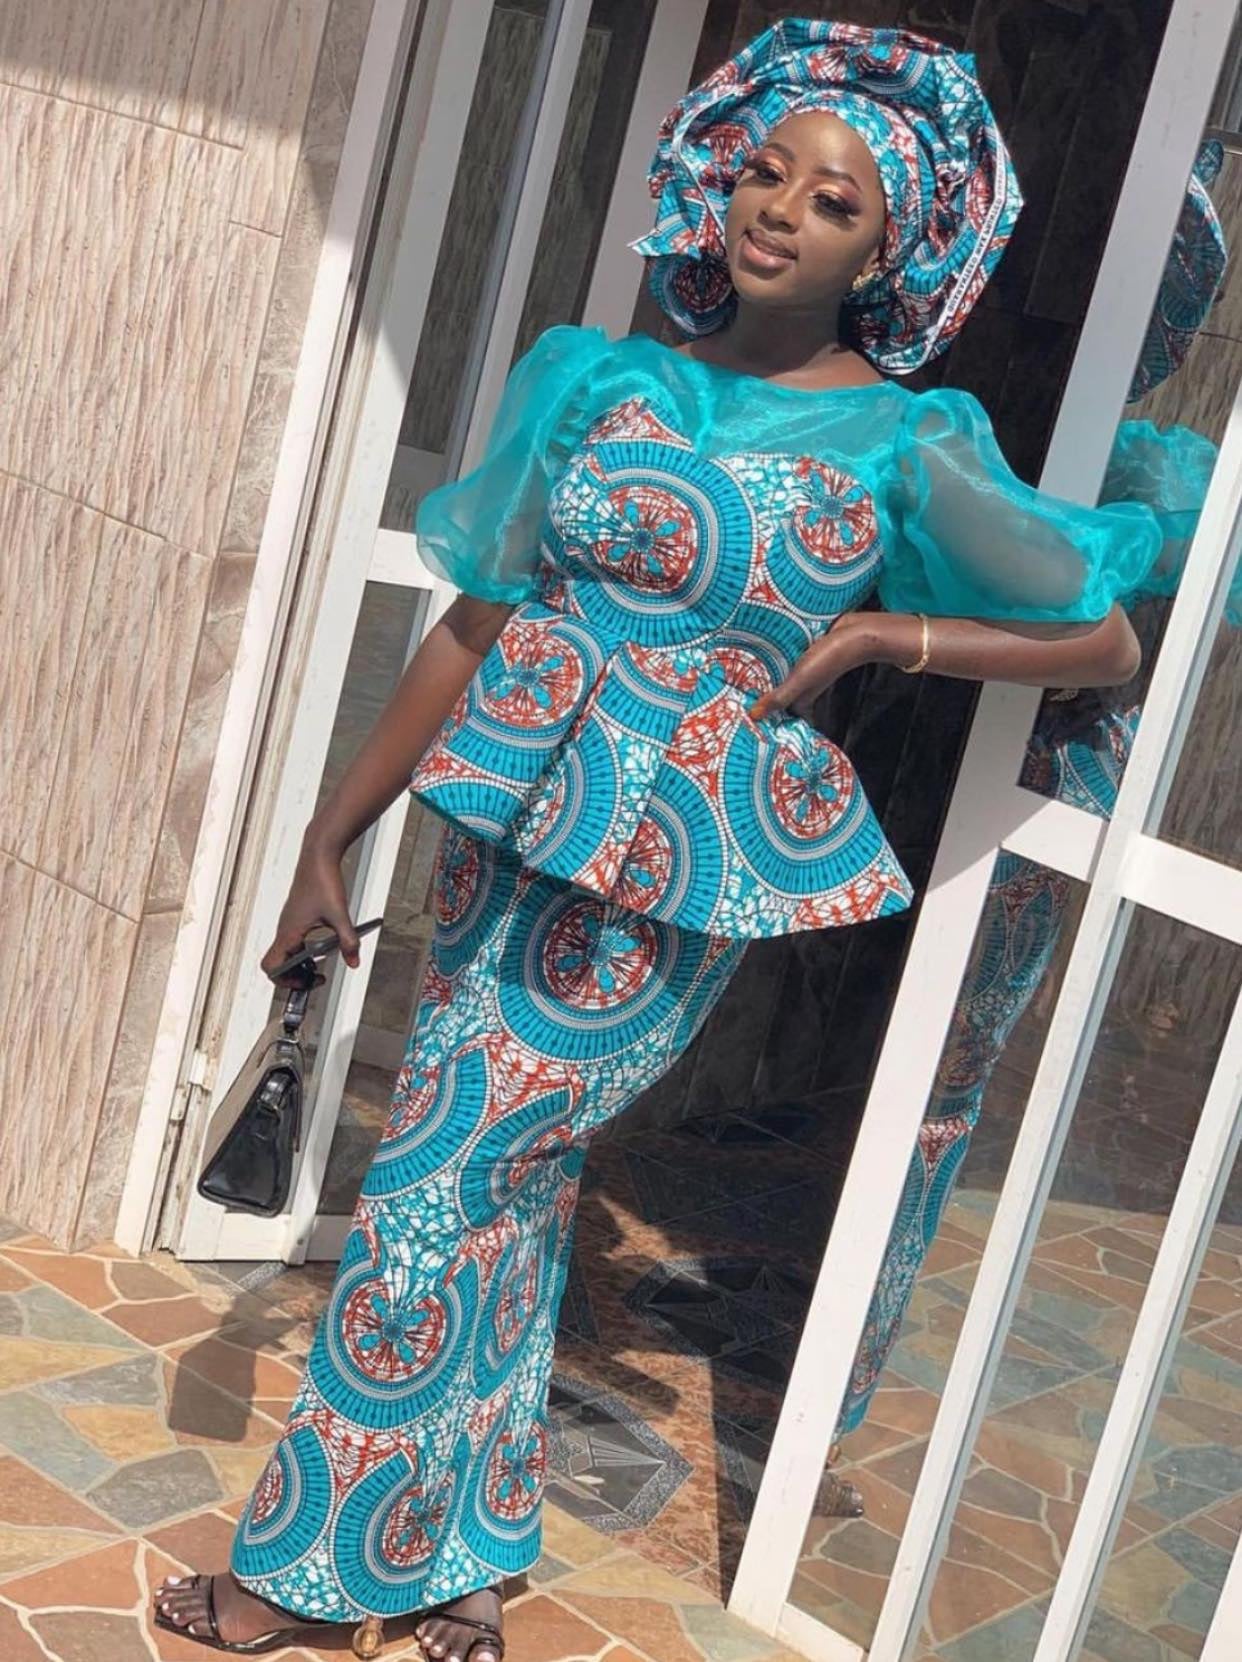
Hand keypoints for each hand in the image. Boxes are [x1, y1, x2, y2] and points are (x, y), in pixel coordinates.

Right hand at [259, 843, 360, 984]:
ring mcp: (288, 924)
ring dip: (299, 965)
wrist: (318, 857)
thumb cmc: (323, 881)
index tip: (306, 981)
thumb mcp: (340, 915)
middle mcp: (284, 930)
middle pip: (278, 965)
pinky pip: (292, 942)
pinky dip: (303, 952)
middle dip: (295, 977)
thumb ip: (348, 941)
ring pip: (286, 954)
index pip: (271, 967)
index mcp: (289, 933)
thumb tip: (354, 962)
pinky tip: (321, 950)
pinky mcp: (295, 917)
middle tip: (316, 979)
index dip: (285, 981)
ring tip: (318, 968)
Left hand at [748, 613, 907, 721]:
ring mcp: (806, 669)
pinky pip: (787, 658)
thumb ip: (779, 697)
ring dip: (766, 673)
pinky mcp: (807, 652)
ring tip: (739, 670)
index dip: (766, 717)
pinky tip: (761, 650)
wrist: (857, 633)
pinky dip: (776, 657)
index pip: (781, 714)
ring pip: (781, 675)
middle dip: (760, 694)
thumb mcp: (801, 680)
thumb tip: (754, 716)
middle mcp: (803, 686)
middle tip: (733, 691)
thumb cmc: (831, 659)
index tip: (743, 718)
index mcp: (802, 698)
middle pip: (778, 694)